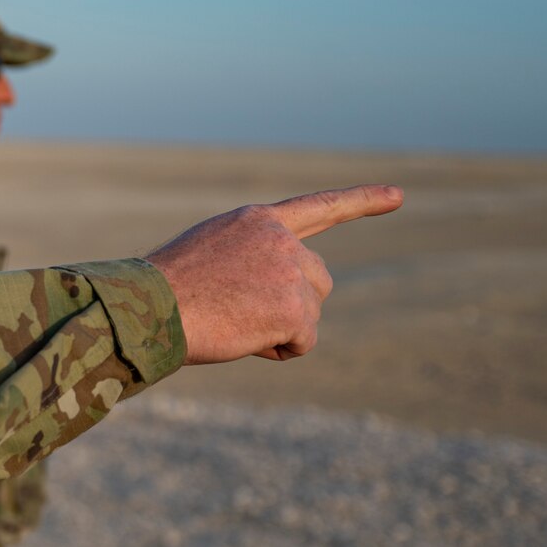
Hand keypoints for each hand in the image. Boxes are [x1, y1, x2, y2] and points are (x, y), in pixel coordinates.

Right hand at [146, 185, 402, 364]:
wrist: (148, 307)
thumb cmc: (161, 292)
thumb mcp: (207, 256)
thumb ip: (249, 260)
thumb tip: (278, 301)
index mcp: (257, 221)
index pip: (318, 207)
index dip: (361, 201)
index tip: (399, 197)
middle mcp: (282, 240)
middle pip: (318, 279)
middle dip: (293, 303)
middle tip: (239, 313)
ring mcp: (291, 273)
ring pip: (311, 311)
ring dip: (281, 326)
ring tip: (232, 323)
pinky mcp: (295, 309)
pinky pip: (303, 342)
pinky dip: (278, 349)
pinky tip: (241, 338)